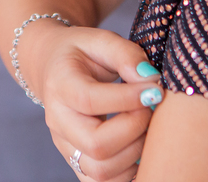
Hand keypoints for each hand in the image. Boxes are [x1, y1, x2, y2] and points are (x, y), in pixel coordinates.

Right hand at [25, 24, 163, 180]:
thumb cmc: (82, 52)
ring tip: (148, 125)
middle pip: (95, 144)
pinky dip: (128, 172)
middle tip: (152, 107)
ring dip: (136, 152)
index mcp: (60, 85)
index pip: (89, 100)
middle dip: (135, 128)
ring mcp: (66, 146)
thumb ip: (126, 54)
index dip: (126, 99)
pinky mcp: (77, 162)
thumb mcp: (100, 39)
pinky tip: (141, 147)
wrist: (53, 67)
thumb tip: (150, 79)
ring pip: (101, 171)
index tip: (155, 88)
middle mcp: (58, 121)